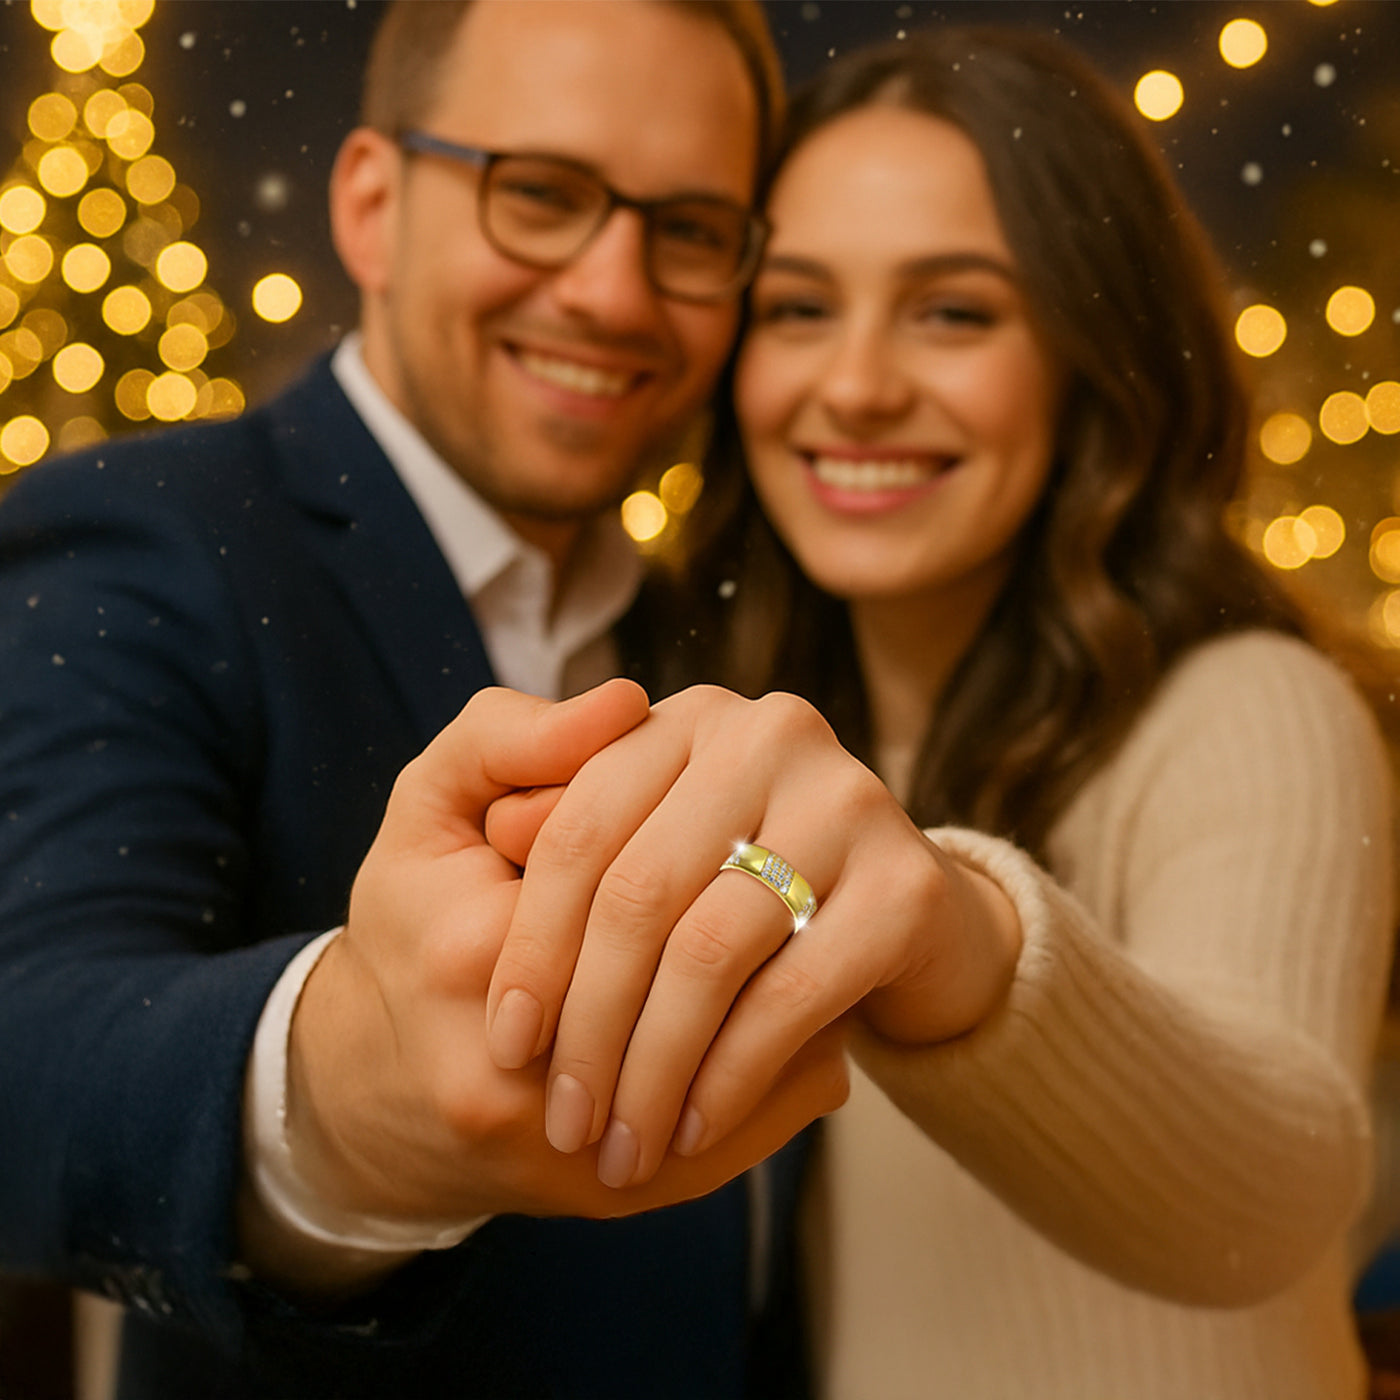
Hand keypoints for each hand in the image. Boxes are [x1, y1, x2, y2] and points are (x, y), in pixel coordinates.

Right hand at [263, 681, 846, 1287]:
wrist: (385, 1086)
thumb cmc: (415, 929)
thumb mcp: (429, 809)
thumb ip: (507, 740)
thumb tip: (624, 704)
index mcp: (471, 951)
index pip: (643, 881)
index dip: (701, 844)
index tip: (753, 811)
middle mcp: (518, 1074)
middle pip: (707, 981)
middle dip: (771, 927)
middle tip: (817, 881)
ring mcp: (567, 1152)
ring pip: (739, 1076)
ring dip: (795, 1012)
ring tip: (826, 957)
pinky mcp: (610, 1198)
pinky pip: (737, 1142)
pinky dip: (783, 1088)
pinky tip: (807, 1044)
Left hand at [484, 686, 1021, 1190]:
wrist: (907, 925)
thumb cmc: (739, 889)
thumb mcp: (638, 842)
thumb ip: (558, 818)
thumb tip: (507, 829)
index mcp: (686, 719)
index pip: (580, 830)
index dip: (534, 944)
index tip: (509, 1045)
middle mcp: (768, 735)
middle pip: (639, 894)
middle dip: (590, 1025)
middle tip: (569, 1120)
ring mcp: (847, 801)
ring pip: (709, 951)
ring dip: (653, 1068)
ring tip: (623, 1145)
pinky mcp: (907, 884)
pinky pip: (791, 995)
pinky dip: (730, 1076)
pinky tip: (695, 1127)